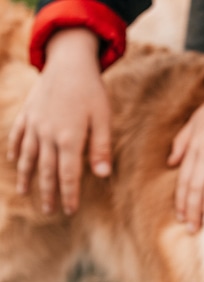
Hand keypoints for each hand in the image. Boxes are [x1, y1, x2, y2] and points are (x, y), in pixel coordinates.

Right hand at [7, 28, 110, 214]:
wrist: (68, 61)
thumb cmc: (91, 91)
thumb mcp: (102, 119)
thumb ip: (101, 148)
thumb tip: (103, 176)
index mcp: (68, 138)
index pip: (68, 175)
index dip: (69, 195)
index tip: (69, 211)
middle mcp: (47, 135)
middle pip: (46, 171)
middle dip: (48, 193)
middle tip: (50, 211)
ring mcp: (34, 124)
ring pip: (27, 157)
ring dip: (26, 177)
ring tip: (25, 193)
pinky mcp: (27, 113)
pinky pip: (17, 136)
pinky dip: (15, 151)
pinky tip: (14, 162)